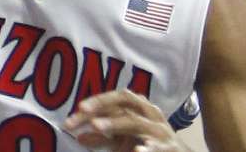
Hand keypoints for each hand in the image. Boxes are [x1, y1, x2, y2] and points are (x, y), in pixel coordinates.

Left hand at [64, 91, 184, 151]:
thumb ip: (102, 138)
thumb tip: (79, 137)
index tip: (76, 109)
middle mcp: (149, 113)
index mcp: (139, 107)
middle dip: (102, 104)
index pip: (114, 99)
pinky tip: (137, 151)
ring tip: (96, 125)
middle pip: (124, 102)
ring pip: (135, 122)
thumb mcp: (123, 140)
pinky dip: (148, 148)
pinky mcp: (169, 148)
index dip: (95, 102)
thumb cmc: (148, 143)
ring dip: (114, 123)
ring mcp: (159, 130)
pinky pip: (158, 147)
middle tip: (82, 110)